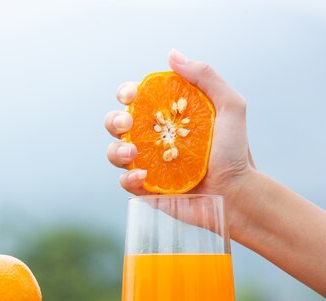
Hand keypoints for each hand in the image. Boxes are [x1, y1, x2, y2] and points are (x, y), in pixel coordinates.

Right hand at [104, 49, 255, 203]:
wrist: (237, 194)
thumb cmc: (236, 152)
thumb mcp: (229, 107)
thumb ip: (205, 77)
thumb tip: (171, 55)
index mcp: (166, 117)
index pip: (135, 99)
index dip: (126, 93)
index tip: (132, 95)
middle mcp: (152, 138)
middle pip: (115, 123)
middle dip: (113, 120)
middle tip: (127, 124)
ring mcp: (147, 164)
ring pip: (114, 152)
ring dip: (116, 149)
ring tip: (132, 153)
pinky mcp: (146, 189)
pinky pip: (124, 181)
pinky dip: (128, 177)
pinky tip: (142, 175)